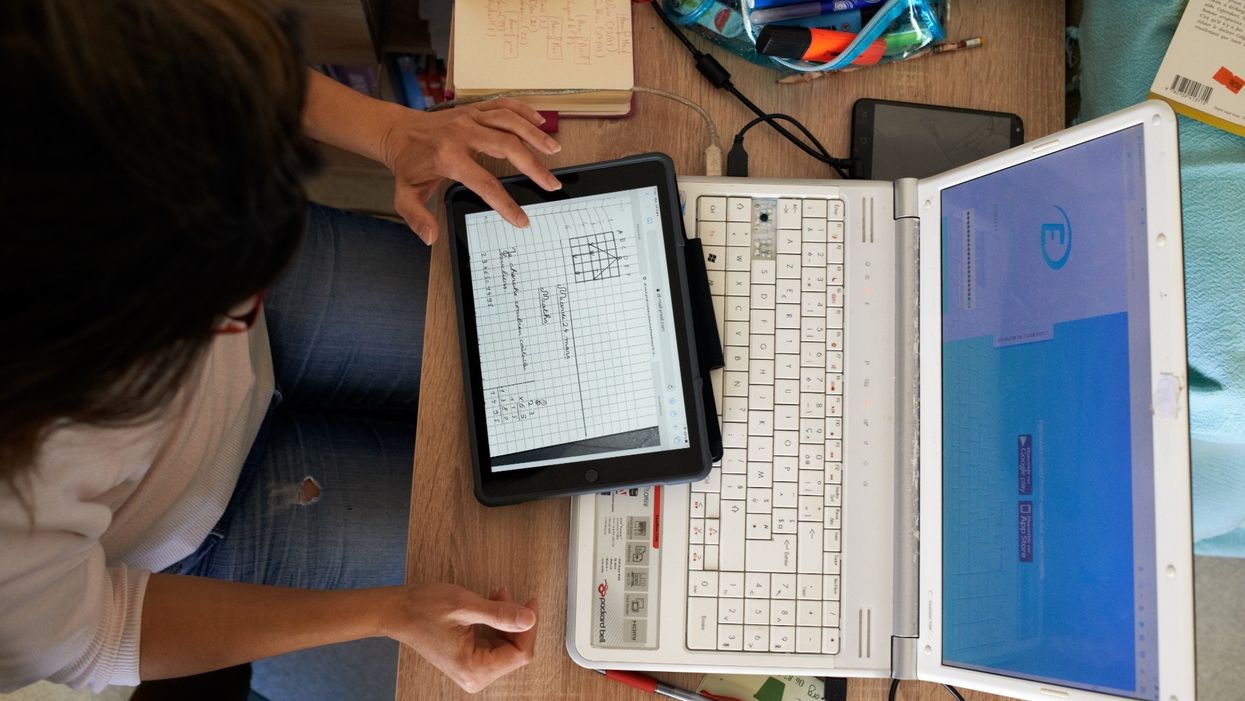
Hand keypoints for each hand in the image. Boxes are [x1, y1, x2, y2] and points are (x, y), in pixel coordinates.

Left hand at [378, 99, 561, 243]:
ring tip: (554, 150)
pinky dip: (524, 111)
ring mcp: (469, 117)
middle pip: (507, 146)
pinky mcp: (473, 109)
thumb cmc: (407, 164)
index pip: (485, 183)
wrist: (397, 131)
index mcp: (448, 156)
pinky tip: (540, 122)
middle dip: (533, 167)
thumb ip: (417, 218)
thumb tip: (431, 238)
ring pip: (509, 120)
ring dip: (535, 135)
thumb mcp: (405, 195)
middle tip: (551, 184)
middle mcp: (462, 133)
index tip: (521, 220)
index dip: (506, 204)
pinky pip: (503, 105)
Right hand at [386, 583, 538, 692]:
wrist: (398, 612)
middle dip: (516, 622)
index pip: (520, 654)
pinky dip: (497, 624)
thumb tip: (529, 618)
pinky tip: (491, 605)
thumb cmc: (424, 609)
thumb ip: (500, 614)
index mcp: (474, 669)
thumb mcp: (465, 606)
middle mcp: (474, 676)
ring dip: (507, 620)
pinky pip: (495, 644)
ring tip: (497, 596)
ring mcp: (472, 670)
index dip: (529, 628)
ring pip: (507, 647)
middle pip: (515, 652)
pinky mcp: (470, 661)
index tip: (531, 603)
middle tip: (509, 595)